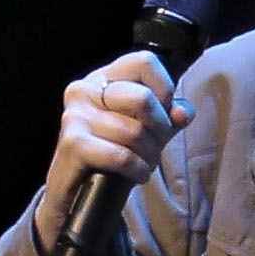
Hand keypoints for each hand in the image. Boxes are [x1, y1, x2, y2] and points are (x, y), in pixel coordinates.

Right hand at [33, 50, 186, 243]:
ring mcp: (75, 116)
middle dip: (159, 129)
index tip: (164, 114)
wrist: (76, 194)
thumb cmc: (112, 155)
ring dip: (149, 155)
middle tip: (155, 146)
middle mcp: (85, 90)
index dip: (165, 89)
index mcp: (103, 78)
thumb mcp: (147, 130)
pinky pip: (121, 155)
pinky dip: (137, 169)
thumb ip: (169, 115)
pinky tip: (136, 174)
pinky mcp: (72, 144)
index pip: (144, 61)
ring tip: (143, 164)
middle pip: (143, 98)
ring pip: (135, 132)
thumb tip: (182, 113)